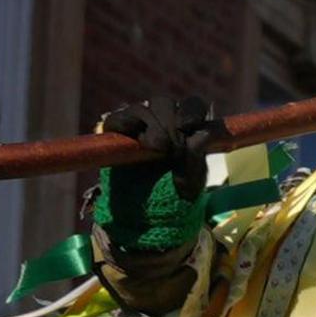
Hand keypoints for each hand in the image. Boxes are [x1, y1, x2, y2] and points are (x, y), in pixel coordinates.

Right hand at [91, 95, 221, 269]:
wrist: (150, 213)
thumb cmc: (178, 194)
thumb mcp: (192, 181)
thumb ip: (196, 159)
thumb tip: (199, 135)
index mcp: (186, 126)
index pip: (192, 106)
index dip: (191, 111)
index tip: (189, 126)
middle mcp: (162, 120)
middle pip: (165, 104)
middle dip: (169, 122)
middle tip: (171, 147)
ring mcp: (138, 125)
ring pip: (142, 108)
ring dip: (151, 123)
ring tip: (158, 146)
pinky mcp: (117, 135)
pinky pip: (117, 120)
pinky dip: (123, 122)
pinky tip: (131, 132)